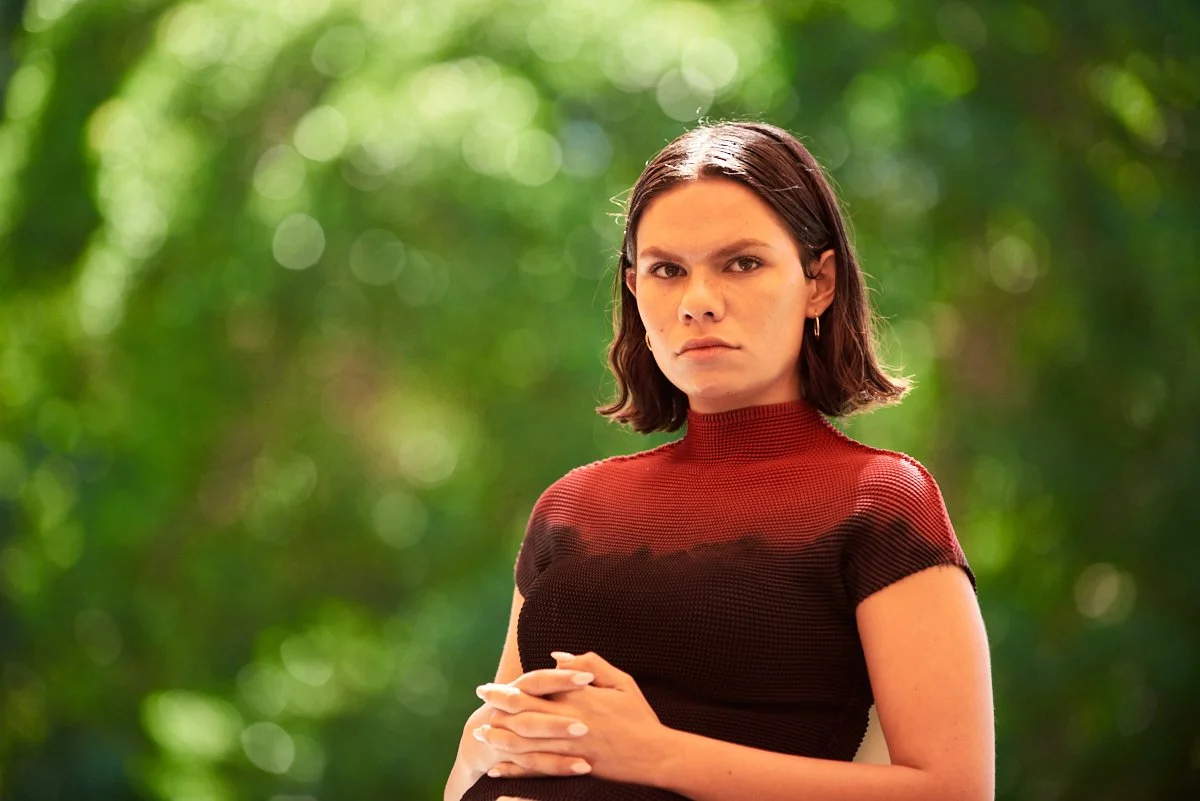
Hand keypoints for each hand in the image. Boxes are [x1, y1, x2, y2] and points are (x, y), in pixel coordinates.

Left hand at [476, 651, 668, 785]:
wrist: (656, 754)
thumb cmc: (639, 716)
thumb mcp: (621, 681)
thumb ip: (589, 664)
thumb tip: (556, 656)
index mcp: (579, 696)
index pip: (535, 688)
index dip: (508, 688)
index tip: (489, 688)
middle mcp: (569, 719)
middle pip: (523, 711)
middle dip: (496, 705)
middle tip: (479, 703)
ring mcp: (569, 746)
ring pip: (524, 740)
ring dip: (499, 736)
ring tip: (481, 734)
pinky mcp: (572, 767)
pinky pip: (536, 767)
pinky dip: (514, 767)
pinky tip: (498, 767)